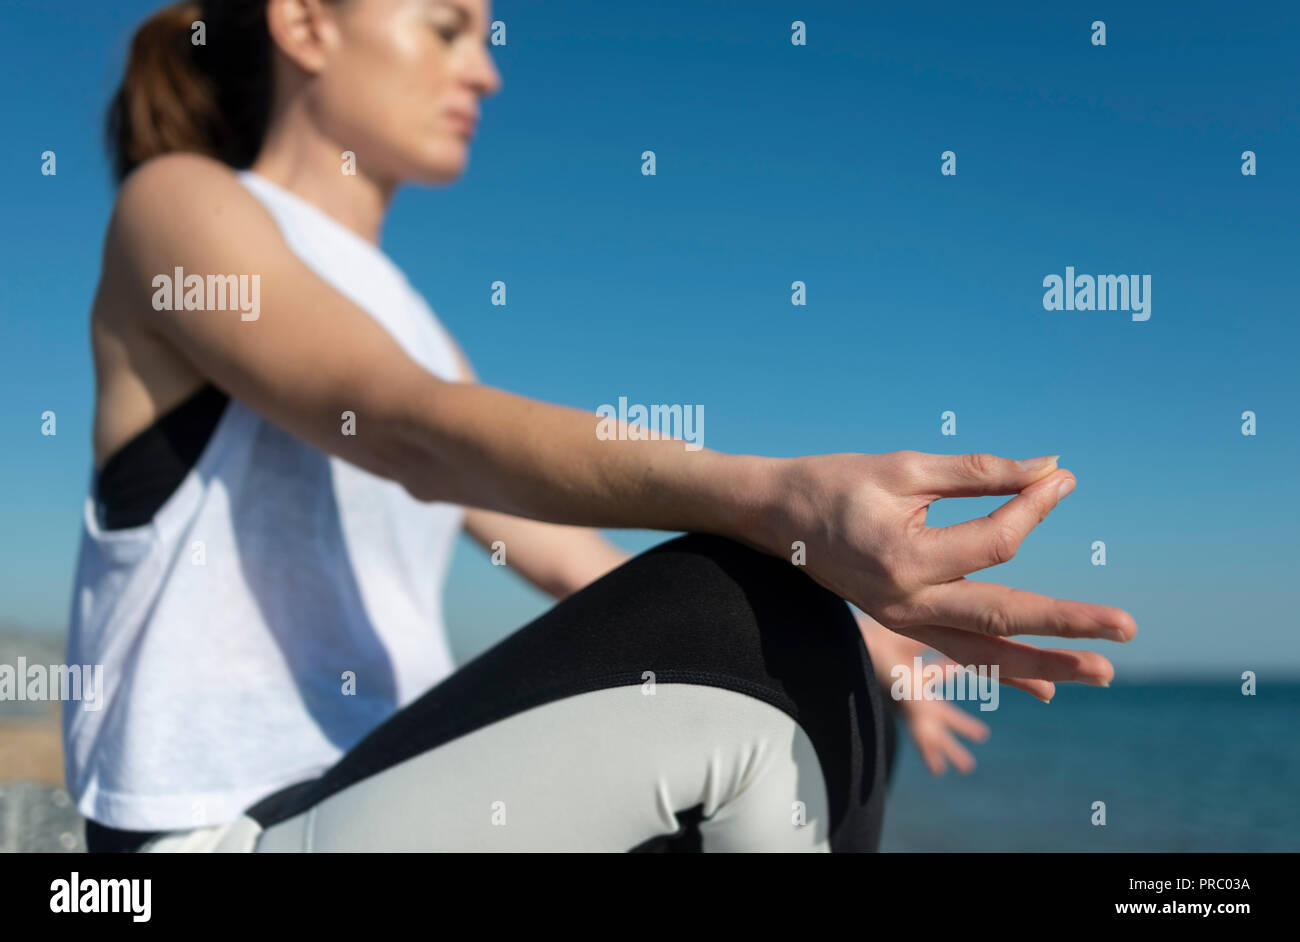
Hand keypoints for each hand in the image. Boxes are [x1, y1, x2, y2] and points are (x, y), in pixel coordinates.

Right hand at [767, 451, 1135, 687]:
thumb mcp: (906, 468)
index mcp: (904, 558)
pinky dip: (1004, 671)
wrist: (778, 517)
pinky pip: (960, 655)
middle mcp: (905, 602)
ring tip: (1100, 672)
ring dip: (1044, 663)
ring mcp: (903, 621)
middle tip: (1125, 628)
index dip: (1032, 508)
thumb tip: (1049, 471)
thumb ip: (980, 473)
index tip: (1060, 480)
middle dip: (1065, 623)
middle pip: (1000, 617)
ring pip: (984, 653)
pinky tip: (1047, 687)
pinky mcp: (903, 625)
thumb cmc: (839, 483)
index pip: (993, 543)